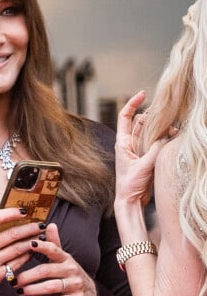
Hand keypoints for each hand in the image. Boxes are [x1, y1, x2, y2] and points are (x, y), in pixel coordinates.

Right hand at [0, 204, 40, 295]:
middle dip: (30, 228)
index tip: (24, 212)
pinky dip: (27, 256)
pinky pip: (17, 263)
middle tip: (41, 224)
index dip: (12, 213)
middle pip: (12, 234)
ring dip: (32, 241)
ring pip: (17, 249)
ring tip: (41, 236)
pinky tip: (33, 251)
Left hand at [13, 223, 98, 295]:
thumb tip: (49, 224)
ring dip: (32, 289)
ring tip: (20, 291)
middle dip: (27, 276)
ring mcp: (75, 284)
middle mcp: (71, 269)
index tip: (29, 244)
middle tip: (14, 280)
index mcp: (66, 258)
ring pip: (50, 287)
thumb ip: (54, 244)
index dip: (42, 246)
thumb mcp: (63, 258)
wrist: (90, 293)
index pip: (54, 249)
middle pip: (46, 271)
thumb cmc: (70, 273)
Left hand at [115, 91, 162, 206]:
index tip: (143, 93)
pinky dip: (164, 138)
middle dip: (154, 116)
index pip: (125, 116)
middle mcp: (130, 144)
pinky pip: (157, 142)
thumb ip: (155, 149)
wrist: (131, 201)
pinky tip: (174, 137)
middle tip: (167, 116)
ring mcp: (139, 150)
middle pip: (142, 121)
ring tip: (173, 130)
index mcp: (122, 142)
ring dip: (161, 128)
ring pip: (151, 131)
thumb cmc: (130, 185)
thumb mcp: (143, 166)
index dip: (133, 103)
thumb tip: (167, 135)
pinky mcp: (147, 157)